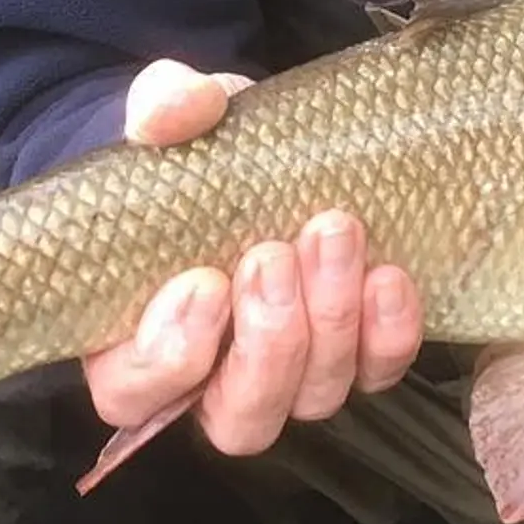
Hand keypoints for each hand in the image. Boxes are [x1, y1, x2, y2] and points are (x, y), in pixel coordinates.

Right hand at [80, 59, 423, 454]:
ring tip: (334, 236)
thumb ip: (165, 108)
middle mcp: (212, 379)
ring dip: (330, 326)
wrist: (260, 146)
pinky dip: (387, 333)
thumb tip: (179, 106)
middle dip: (267, 341)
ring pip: (310, 398)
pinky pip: (376, 371)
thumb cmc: (196, 150)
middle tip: (274, 255)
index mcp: (137, 339)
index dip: (166, 356)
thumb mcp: (174, 116)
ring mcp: (290, 373)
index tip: (203, 283)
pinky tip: (389, 275)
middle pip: (238, 416)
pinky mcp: (353, 354)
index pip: (133, 390)